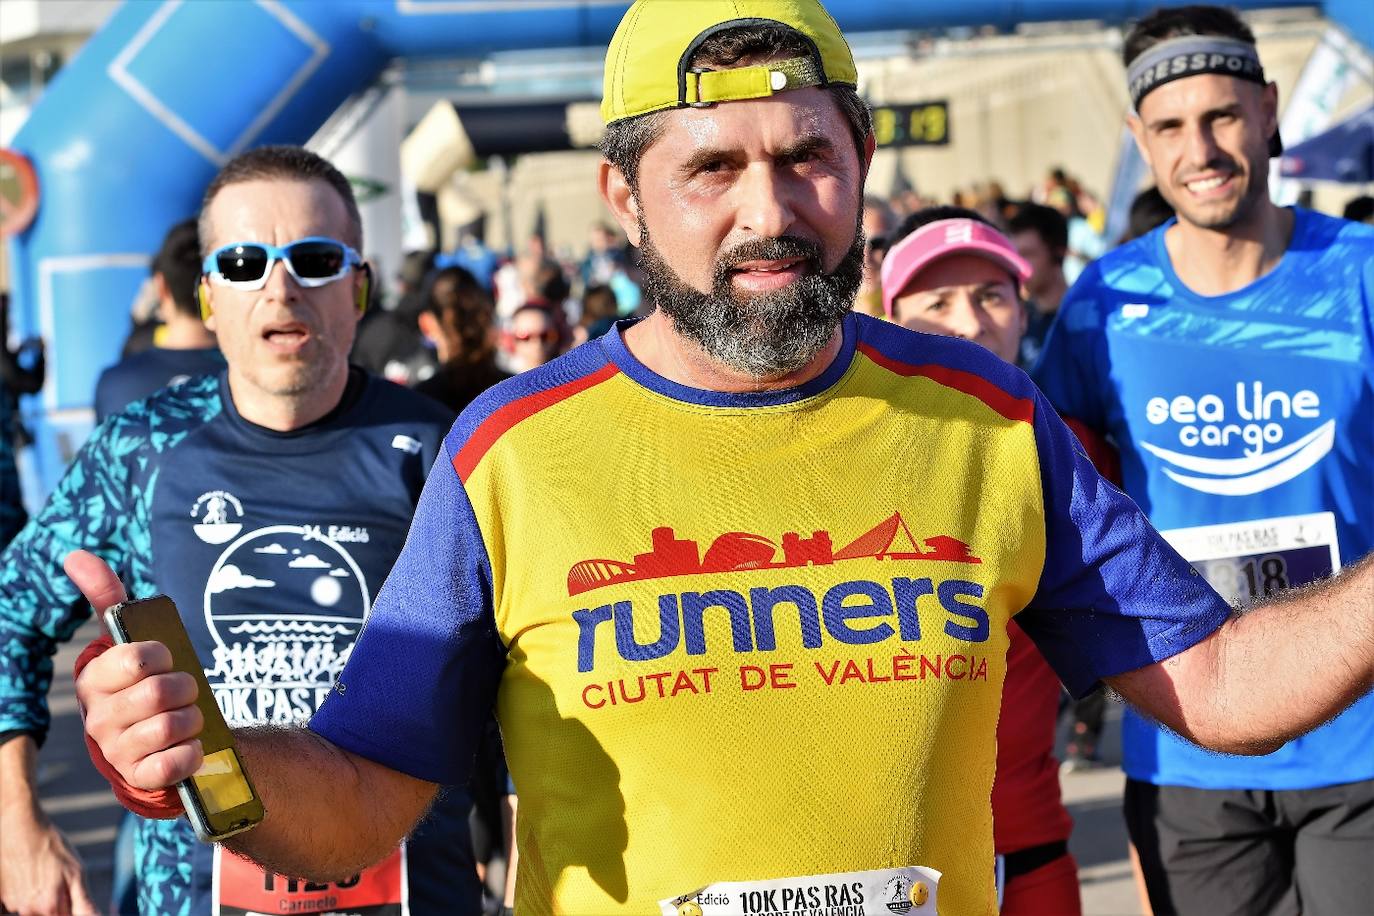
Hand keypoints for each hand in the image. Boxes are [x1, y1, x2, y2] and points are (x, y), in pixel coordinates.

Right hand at [0, 803, 97, 914]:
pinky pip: (22, 905)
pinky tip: (34, 878)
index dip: (75, 912)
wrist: (22, 829)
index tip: (73, 898)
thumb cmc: (52, 848)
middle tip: (60, 883)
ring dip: (45, 902)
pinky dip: (31, 896)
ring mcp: (15, 905)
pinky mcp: (5, 898)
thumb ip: (85, 903)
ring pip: (37, 912)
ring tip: (46, 877)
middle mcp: (30, 911)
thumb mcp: (76, 872)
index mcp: (51, 907)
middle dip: (61, 907)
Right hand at [66, 551, 204, 790]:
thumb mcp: (129, 642)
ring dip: (194, 719)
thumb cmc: (146, 683)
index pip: (138, 658)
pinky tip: (189, 747)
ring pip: (173, 725)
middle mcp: (98, 718)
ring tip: (187, 719)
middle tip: (186, 692)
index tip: (165, 660)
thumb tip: (74, 555)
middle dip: (187, 688)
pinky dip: (193, 752)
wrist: (163, 741)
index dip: (164, 656)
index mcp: (93, 680)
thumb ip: (107, 599)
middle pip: (162, 692)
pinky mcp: (139, 779)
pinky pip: (175, 763)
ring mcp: (116, 751)